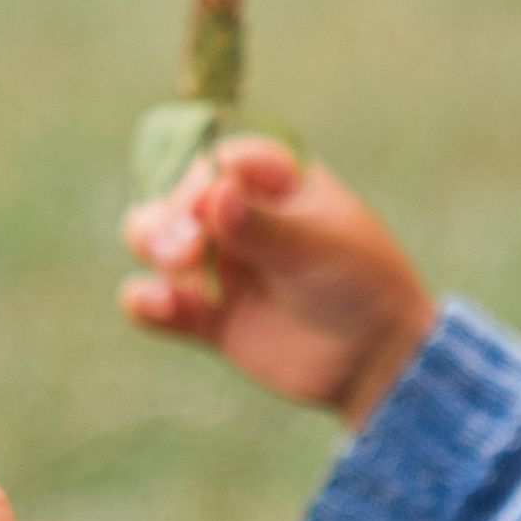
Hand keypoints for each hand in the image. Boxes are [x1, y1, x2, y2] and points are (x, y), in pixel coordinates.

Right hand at [120, 137, 437, 427]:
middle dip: (168, 219)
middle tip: (186, 251)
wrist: (375, 358)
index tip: (205, 210)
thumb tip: (213, 195)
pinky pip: (151, 300)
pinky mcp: (200, 312)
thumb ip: (263, 226)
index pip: (215, 162)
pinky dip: (145, 301)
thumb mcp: (319, 248)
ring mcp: (214, 261)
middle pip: (172, 196)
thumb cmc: (361, 283)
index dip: (199, 182)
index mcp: (271, 178)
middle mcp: (233, 213)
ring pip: (151, 238)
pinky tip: (161, 306)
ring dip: (152, 246)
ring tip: (177, 269)